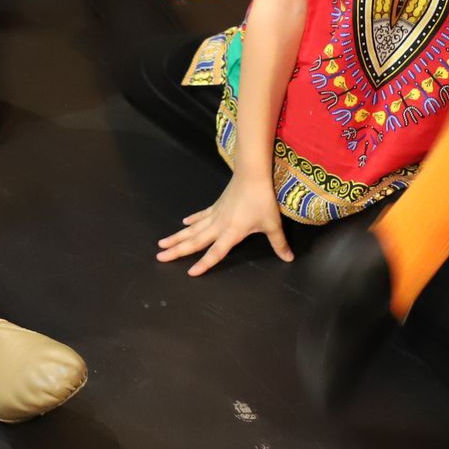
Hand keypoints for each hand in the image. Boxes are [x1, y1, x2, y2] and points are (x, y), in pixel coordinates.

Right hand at [157, 173, 293, 275]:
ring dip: (176, 237)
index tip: (190, 273)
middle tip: (160, 257)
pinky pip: (201, 216)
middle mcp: (218, 225)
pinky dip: (192, 220)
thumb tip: (289, 259)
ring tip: (161, 243)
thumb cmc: (262, 200)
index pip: (215, 252)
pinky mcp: (216, 205)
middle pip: (194, 241)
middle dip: (177, 250)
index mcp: (231, 232)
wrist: (252, 175)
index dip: (204, 263)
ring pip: (192, 229)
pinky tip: (183, 223)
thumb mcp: (273, 224)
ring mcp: (215, 214)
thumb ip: (279, 243)